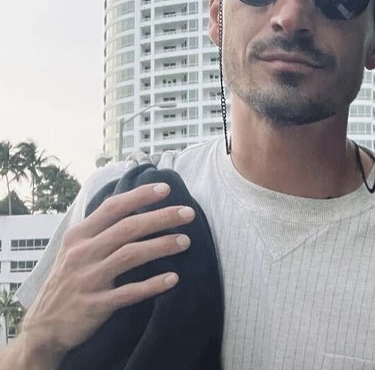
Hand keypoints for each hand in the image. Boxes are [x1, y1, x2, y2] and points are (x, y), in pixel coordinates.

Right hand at [19, 182, 194, 365]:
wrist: (44, 327)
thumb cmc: (68, 281)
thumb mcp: (74, 250)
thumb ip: (100, 230)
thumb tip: (135, 207)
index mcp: (78, 236)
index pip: (112, 207)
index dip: (140, 196)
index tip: (165, 189)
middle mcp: (82, 253)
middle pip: (127, 228)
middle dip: (161, 217)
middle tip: (189, 213)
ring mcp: (88, 279)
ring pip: (130, 255)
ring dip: (161, 246)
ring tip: (185, 241)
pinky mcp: (95, 305)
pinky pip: (128, 292)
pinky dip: (152, 285)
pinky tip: (173, 279)